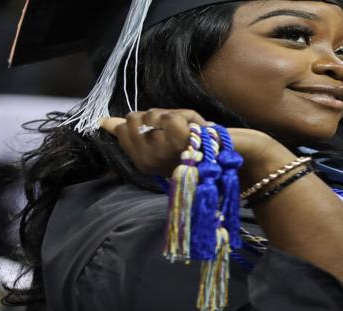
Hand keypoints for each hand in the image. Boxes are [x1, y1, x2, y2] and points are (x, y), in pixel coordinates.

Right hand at [99, 111, 292, 176]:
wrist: (237, 158)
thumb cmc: (203, 149)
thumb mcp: (166, 137)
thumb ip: (134, 131)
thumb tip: (104, 121)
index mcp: (143, 162)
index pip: (124, 127)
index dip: (149, 121)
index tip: (172, 133)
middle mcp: (149, 163)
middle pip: (136, 118)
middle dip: (163, 116)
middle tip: (185, 134)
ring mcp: (163, 157)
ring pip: (154, 115)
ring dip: (180, 117)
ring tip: (196, 135)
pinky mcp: (180, 147)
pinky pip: (171, 117)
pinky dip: (190, 117)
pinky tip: (202, 133)